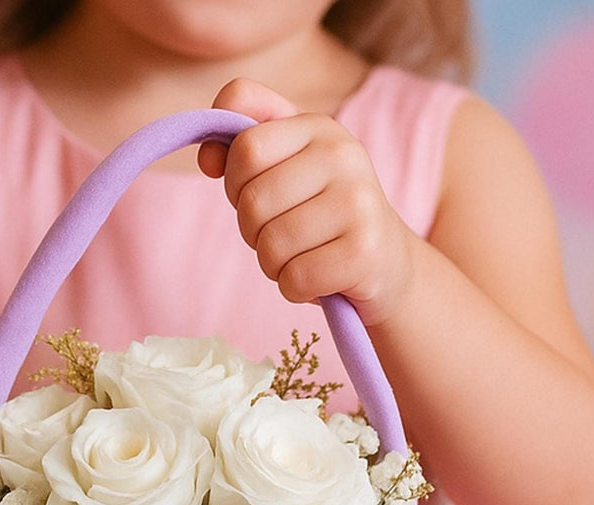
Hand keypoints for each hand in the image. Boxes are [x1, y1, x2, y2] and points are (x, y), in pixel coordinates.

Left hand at [197, 78, 415, 328]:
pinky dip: (295, 289)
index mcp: (319, 127)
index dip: (235, 181)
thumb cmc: (321, 216)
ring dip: (274, 265)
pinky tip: (319, 278)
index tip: (257, 193)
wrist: (386, 264)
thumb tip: (206, 157)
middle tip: (284, 234)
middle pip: (252, 202)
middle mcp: (344, 156)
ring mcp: (357, 203)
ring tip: (303, 255)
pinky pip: (293, 280)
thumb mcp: (287, 167)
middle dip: (253, 231)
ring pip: (270, 246)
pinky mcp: (362, 253)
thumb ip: (241, 147)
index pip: (244, 148)